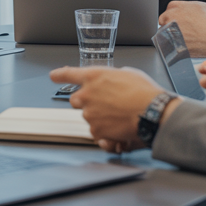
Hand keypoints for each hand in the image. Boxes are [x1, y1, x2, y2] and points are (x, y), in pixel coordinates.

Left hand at [49, 66, 177, 152]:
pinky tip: (118, 127)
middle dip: (86, 102)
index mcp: (94, 76)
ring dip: (99, 118)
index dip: (59, 75)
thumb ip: (113, 77)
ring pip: (88, 117)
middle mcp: (87, 94)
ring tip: (118, 117)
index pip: (69, 74)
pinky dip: (105, 131)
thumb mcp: (128, 74)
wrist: (152, 112)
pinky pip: (96, 132)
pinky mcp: (95, 129)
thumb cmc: (144, 92)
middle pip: (75, 100)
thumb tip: (114, 82)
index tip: (53, 76)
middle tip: (104, 105)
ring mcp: (89, 113)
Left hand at [157, 1, 205, 56]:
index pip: (169, 8)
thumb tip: (190, 10)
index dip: (175, 14)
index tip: (179, 19)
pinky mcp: (173, 45)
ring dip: (170, 35)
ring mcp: (170, 32)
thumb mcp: (204, 6)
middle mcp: (171, 18)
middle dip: (170, 24)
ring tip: (184, 39)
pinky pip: (168, 46)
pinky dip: (174, 46)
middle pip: (163, 20)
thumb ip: (191, 7)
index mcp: (177, 6)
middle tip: (181, 29)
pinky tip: (184, 46)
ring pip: (164, 33)